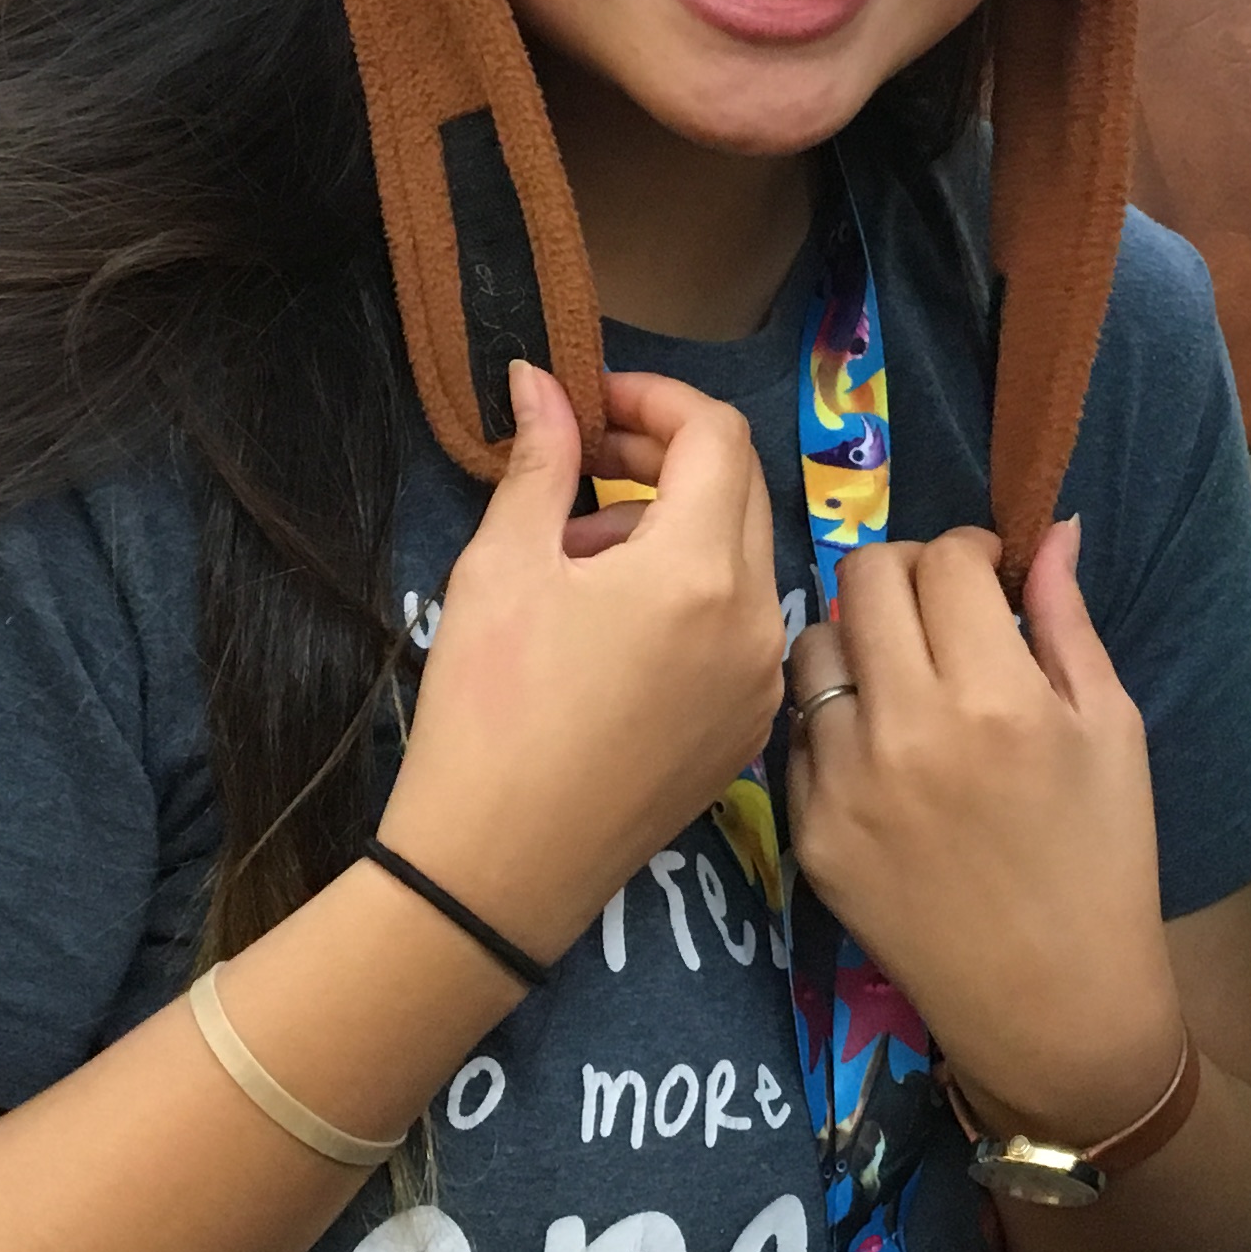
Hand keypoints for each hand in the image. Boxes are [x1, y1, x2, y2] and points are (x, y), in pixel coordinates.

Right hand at [374, 364, 784, 965]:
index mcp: (701, 570)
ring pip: (741, 561)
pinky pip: (739, 630)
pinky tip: (614, 623)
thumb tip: (542, 380)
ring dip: (675, 527)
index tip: (588, 402)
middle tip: (586, 457)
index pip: (717, 434)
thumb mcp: (502, 567)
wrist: (497, 871)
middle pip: (741, 491)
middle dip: (667, 455)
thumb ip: (540, 461)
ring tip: (580, 549)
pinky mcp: (747, 734)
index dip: (653, 398)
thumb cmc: (489, 709)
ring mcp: (761, 685)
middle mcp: (756, 622)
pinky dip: (691, 597)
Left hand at [786, 521, 1184, 1140]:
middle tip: (938, 611)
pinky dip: (834, 719)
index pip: (944, 559)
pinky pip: (798, 731)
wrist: (1051, 1001)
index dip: (970, 549)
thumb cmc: (1103, 859)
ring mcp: (845, 783)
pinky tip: (881, 750)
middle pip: (863, 579)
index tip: (987, 576)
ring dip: (856, 639)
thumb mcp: (1112, 729)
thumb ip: (1066, 620)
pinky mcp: (808, 831)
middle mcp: (908, 730)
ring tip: (901, 676)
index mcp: (997, 698)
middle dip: (906, 573)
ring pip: (813, 644)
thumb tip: (1049, 527)